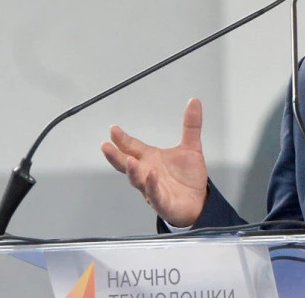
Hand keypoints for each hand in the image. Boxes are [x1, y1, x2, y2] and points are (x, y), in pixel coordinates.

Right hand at [101, 98, 208, 226]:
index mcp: (151, 159)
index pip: (133, 147)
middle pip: (127, 165)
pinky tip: (152, 176)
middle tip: (106, 146)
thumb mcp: (191, 147)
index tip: (113, 129)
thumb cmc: (188, 177)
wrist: (199, 201)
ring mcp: (153, 189)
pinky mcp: (163, 203)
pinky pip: (155, 195)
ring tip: (129, 160)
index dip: (122, 139)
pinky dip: (152, 186)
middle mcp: (148, 173)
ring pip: (138, 181)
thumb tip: (194, 101)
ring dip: (133, 171)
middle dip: (116, 156)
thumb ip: (191, 125)